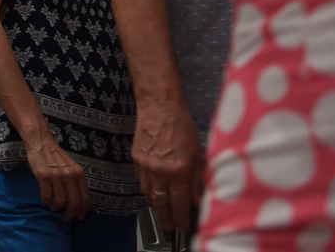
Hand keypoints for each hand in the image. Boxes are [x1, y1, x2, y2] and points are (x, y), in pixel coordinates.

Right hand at [25, 127, 90, 220]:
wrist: (40, 142)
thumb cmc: (55, 156)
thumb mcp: (71, 167)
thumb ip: (75, 181)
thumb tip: (77, 201)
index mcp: (79, 173)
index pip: (85, 197)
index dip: (83, 210)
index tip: (79, 217)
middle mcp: (70, 175)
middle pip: (74, 202)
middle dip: (71, 213)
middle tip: (66, 218)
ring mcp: (56, 175)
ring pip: (60, 201)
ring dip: (56, 208)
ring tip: (53, 207)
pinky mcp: (43, 176)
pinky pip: (47, 196)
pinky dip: (46, 201)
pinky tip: (45, 200)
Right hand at [133, 102, 204, 231]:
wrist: (159, 108)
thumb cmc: (182, 126)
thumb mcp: (198, 154)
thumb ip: (198, 179)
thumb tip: (198, 199)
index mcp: (179, 170)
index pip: (179, 203)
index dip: (180, 218)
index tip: (182, 226)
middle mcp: (160, 170)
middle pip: (161, 203)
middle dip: (166, 218)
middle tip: (170, 227)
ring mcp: (145, 165)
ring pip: (148, 194)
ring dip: (155, 207)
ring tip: (162, 214)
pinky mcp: (136, 159)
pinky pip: (141, 181)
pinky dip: (147, 191)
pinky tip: (153, 194)